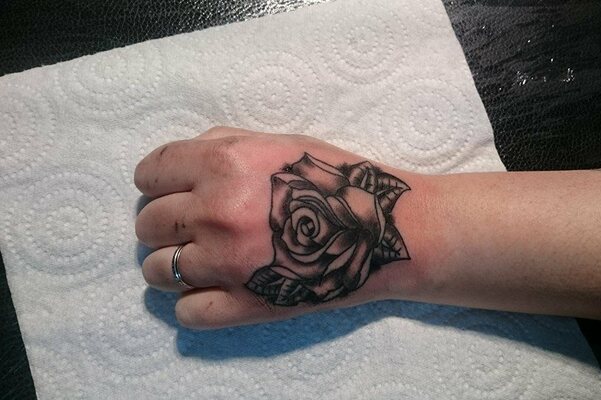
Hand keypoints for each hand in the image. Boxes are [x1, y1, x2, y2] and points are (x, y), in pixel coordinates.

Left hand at [134, 127, 424, 327]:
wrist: (384, 232)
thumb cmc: (337, 181)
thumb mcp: (279, 141)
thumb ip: (224, 143)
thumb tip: (181, 163)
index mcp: (224, 165)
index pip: (150, 172)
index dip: (153, 180)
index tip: (165, 189)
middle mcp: (216, 213)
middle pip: (147, 224)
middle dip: (163, 223)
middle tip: (190, 225)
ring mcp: (227, 264)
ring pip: (157, 271)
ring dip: (171, 264)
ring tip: (199, 259)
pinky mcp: (244, 306)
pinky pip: (186, 312)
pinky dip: (193, 301)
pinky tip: (215, 288)